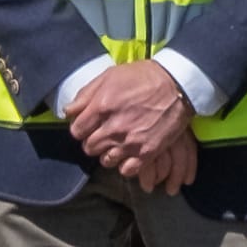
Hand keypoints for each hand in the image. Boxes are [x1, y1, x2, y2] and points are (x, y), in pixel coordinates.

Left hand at [58, 56, 198, 194]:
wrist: (178, 85)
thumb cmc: (144, 77)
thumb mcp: (110, 76)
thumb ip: (86, 94)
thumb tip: (69, 111)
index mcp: (102, 106)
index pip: (77, 131)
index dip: (81, 128)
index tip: (88, 125)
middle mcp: (114, 127)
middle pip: (89, 147)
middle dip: (93, 140)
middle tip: (103, 133)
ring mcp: (131, 142)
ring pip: (106, 160)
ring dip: (108, 153)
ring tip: (116, 143)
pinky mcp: (147, 152)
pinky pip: (126, 170)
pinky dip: (125, 164)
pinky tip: (129, 154)